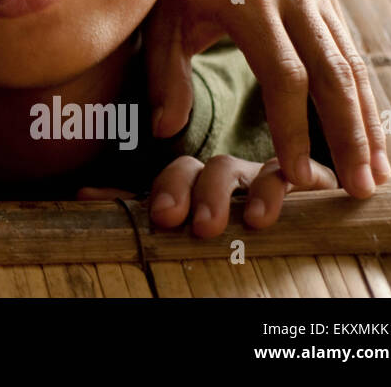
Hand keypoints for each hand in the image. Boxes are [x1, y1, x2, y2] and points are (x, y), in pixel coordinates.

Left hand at [79, 153, 338, 237]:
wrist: (307, 217)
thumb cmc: (237, 220)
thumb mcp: (185, 216)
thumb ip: (140, 203)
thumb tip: (83, 197)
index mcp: (198, 179)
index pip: (174, 174)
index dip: (164, 191)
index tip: (160, 217)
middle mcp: (228, 172)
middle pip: (203, 169)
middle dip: (192, 192)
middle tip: (187, 222)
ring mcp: (262, 173)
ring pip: (237, 170)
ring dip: (230, 193)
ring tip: (236, 222)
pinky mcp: (303, 176)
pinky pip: (290, 174)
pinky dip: (278, 190)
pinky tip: (270, 210)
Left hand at [144, 0, 388, 197]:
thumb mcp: (159, 18)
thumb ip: (163, 73)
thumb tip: (163, 131)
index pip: (284, 75)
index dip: (293, 128)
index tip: (298, 174)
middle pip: (332, 73)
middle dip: (349, 134)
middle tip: (360, 188)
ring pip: (351, 62)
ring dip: (366, 119)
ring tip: (375, 172)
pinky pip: (349, 47)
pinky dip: (361, 92)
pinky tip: (367, 130)